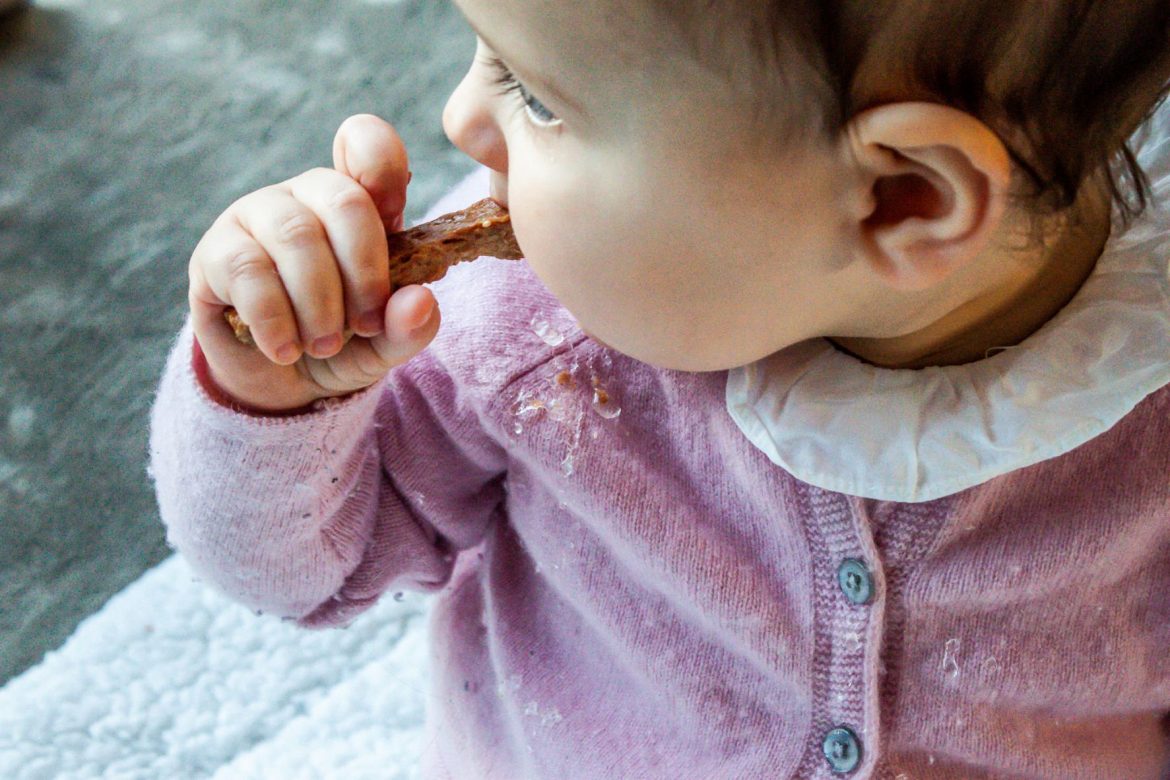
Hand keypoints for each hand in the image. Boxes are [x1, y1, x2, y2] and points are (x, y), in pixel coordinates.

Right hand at [188, 115, 440, 411]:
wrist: (276, 385)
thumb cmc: (338, 345)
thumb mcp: (382, 345)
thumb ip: (407, 326)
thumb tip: (420, 301)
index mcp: (357, 205)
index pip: (369, 149)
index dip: (380, 159)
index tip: (394, 214)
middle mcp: (306, 196)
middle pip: (343, 201)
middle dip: (363, 273)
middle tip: (365, 327)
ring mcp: (256, 216)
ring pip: (295, 235)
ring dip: (317, 303)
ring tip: (324, 346)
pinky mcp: (215, 251)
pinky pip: (247, 269)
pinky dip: (274, 319)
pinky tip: (285, 350)